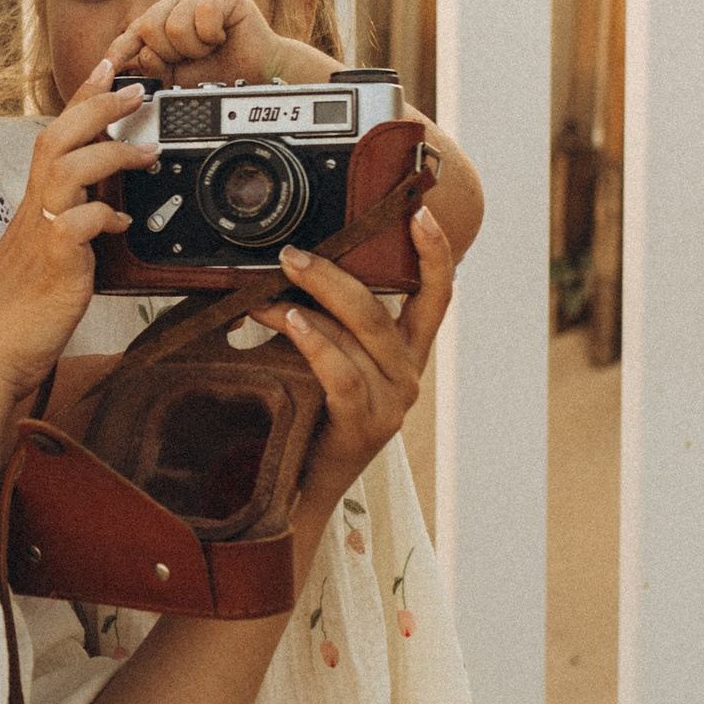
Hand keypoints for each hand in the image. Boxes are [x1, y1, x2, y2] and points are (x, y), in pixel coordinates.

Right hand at [0, 59, 144, 406]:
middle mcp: (34, 212)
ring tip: (147, 151)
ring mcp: (41, 236)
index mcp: (34, 206)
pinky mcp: (53, 265)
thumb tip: (108, 215)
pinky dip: (106, 217)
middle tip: (135, 86)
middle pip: (59, 137)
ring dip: (111, 152)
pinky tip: (123, 225)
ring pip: (68, 169)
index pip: (57, 135)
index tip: (109, 67)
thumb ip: (75, 228)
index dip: (83, 98)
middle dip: (98, 104)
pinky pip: (79, 225)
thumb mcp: (48, 257)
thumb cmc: (14, 314)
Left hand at [103, 0, 323, 92]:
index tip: (107, 69)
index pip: (133, 32)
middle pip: (149, 27)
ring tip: (208, 50)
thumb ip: (152, 70)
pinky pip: (203, 13)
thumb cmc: (219, 75)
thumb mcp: (177, 78)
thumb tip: (129, 64)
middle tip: (188, 59)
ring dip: (192, 49)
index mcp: (164, 20)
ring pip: (173, 25)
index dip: (120, 50)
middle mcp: (179, 4)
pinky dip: (211, 35)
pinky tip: (220, 39)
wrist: (258, 77)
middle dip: (167, 55)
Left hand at [264, 205, 454, 517]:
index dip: (435, 252)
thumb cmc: (308, 417)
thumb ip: (325, 320)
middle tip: (292, 253)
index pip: (436, 296)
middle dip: (335, 273)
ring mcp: (391, 403)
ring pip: (358, 334)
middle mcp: (408, 376)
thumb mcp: (327, 361)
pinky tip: (286, 321)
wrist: (298, 492)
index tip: (420, 211)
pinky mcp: (365, 426)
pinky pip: (342, 372)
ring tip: (267, 291)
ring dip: (308, 304)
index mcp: (407, 355)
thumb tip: (287, 264)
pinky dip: (312, 341)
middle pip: (381, 308)